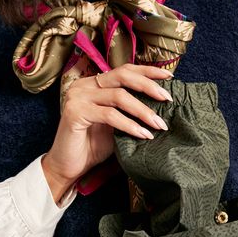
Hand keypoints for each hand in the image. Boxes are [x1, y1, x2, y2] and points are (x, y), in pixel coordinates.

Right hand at [41, 59, 173, 198]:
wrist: (69, 166)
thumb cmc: (94, 145)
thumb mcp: (117, 124)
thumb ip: (130, 110)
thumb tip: (161, 104)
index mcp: (94, 84)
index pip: (124, 70)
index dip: (147, 71)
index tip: (169, 76)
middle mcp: (84, 85)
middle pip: (123, 76)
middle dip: (148, 86)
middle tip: (167, 98)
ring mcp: (78, 97)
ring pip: (119, 96)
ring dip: (143, 111)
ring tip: (159, 124)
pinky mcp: (75, 113)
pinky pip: (109, 115)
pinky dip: (130, 125)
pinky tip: (144, 135)